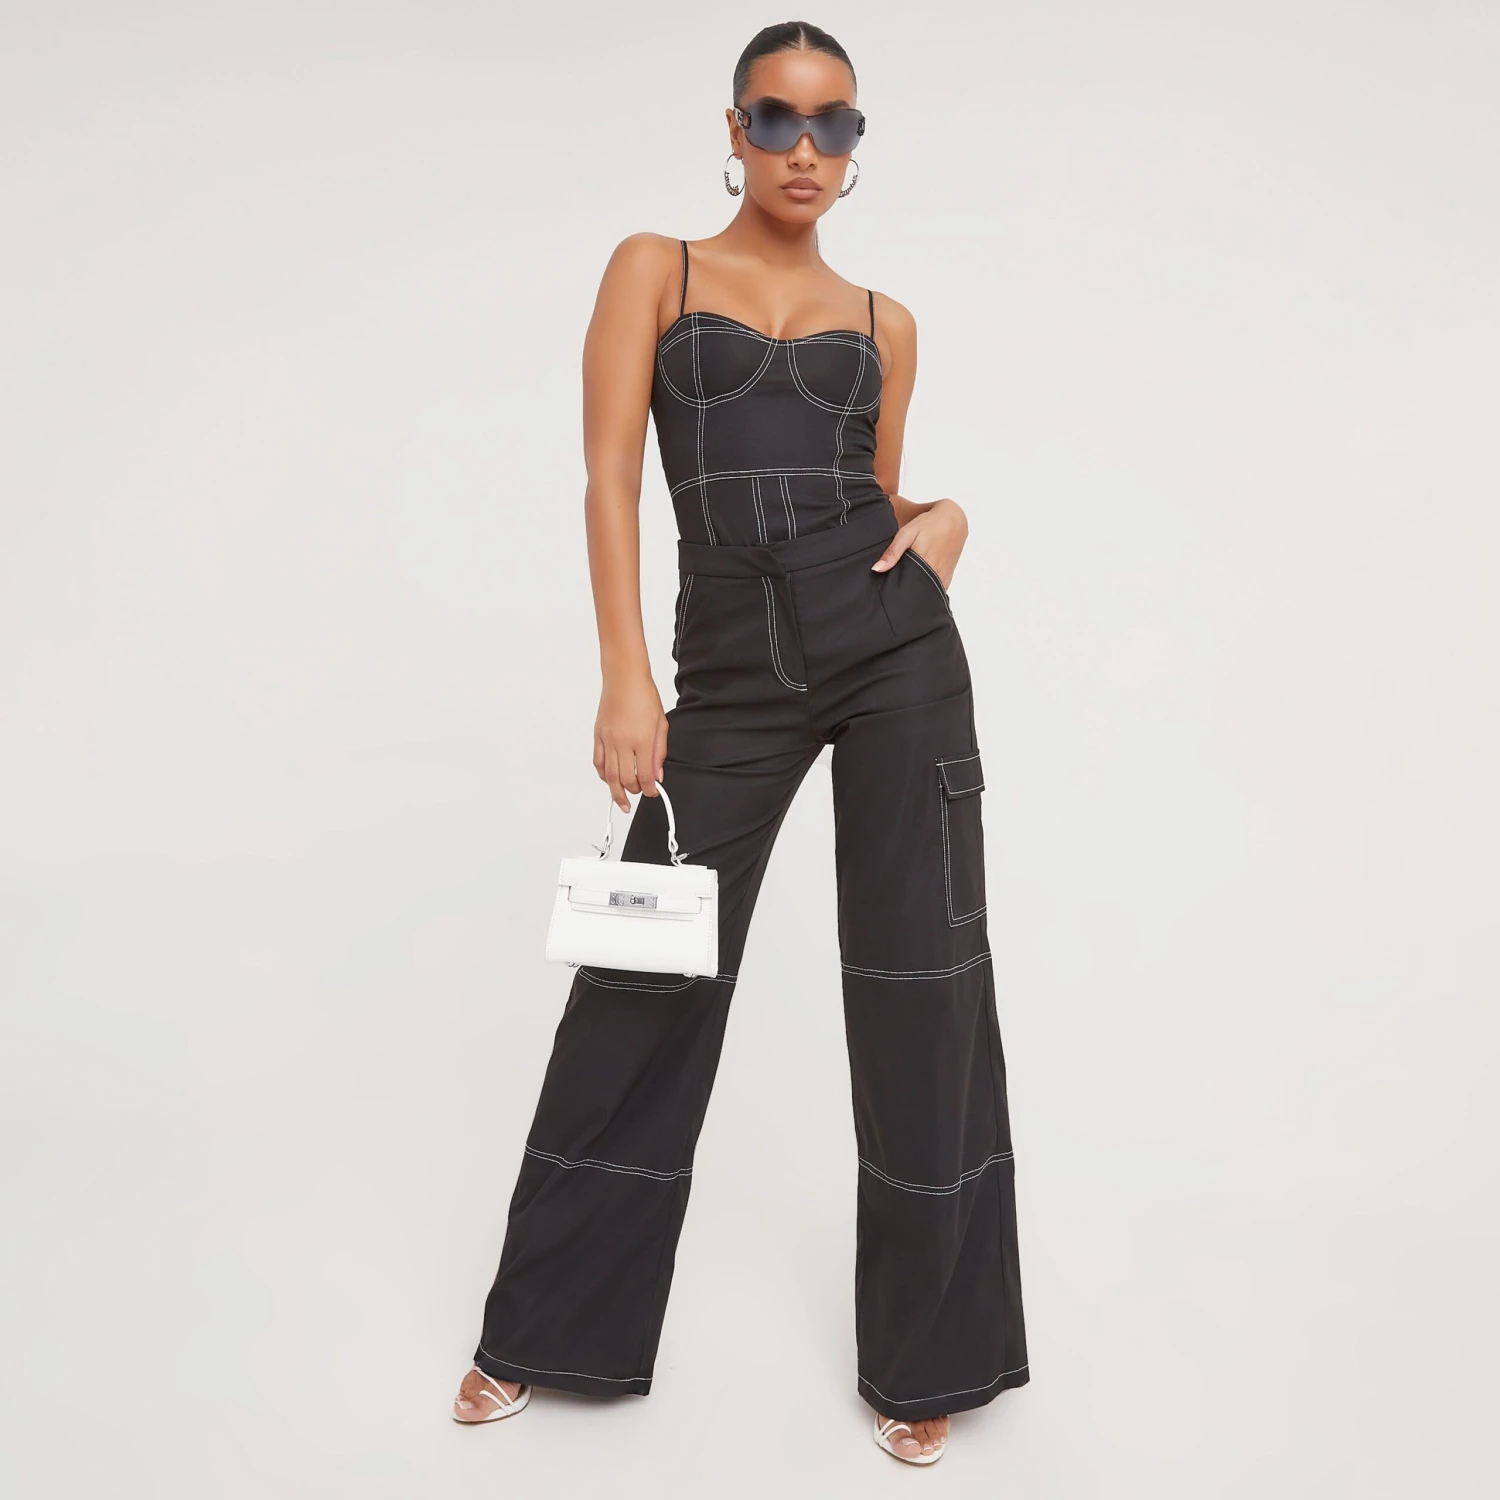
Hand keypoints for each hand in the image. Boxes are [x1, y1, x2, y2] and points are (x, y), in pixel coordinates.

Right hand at [594, 673, 668, 810]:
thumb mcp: (661, 723)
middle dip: (634, 791)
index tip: (654, 792)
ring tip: (622, 801)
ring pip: (610, 775)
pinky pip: (598, 762)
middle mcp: (623, 742)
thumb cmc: (644, 696)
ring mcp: (608, 740)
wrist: (624, 678)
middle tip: (640, 793)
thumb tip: (658, 774)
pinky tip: (609, 780)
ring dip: (616, 791)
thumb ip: (660, 751)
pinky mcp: (598, 736)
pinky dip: (603, 775)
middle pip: (626, 779)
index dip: (650, 789)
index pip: (646, 775)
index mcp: (642, 740)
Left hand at [870, 498, 968, 590]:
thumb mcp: (907, 533)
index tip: (887, 593)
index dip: (895, 592)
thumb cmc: (930, 524)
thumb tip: (876, 569)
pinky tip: (918, 586)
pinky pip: (935, 590)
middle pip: (916, 593)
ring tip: (906, 589)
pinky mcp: (947, 578)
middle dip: (905, 595)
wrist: (955, 520)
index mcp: (923, 563)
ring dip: (916, 593)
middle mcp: (934, 573)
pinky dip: (926, 590)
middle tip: (894, 592)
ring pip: (926, 593)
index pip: (905, 588)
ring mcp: (942, 577)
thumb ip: (892, 552)